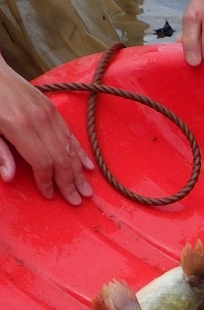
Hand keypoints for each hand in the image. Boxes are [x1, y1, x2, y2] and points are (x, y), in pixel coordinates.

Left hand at [0, 57, 93, 204]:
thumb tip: (9, 177)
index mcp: (19, 126)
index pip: (42, 162)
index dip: (47, 181)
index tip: (49, 195)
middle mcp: (39, 120)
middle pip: (60, 158)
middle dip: (69, 182)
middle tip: (76, 201)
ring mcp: (49, 113)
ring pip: (69, 148)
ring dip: (79, 172)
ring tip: (86, 190)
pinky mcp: (52, 109)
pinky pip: (70, 134)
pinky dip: (80, 152)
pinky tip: (88, 166)